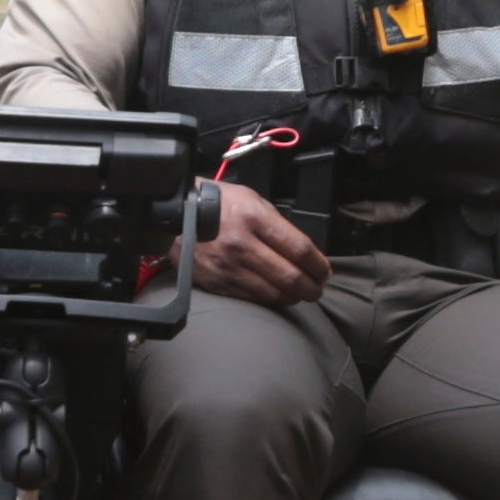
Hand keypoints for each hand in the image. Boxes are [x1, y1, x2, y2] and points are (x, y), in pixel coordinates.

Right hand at [192, 178, 331, 304]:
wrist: (174, 217)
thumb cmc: (217, 203)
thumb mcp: (250, 199)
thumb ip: (276, 224)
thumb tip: (302, 251)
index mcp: (254, 218)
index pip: (298, 249)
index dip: (318, 264)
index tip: (325, 271)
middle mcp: (242, 245)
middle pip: (290, 276)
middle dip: (312, 287)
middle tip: (318, 289)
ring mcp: (229, 267)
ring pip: (274, 293)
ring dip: (294, 297)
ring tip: (302, 294)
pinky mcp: (218, 283)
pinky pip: (254, 298)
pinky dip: (272, 300)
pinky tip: (279, 296)